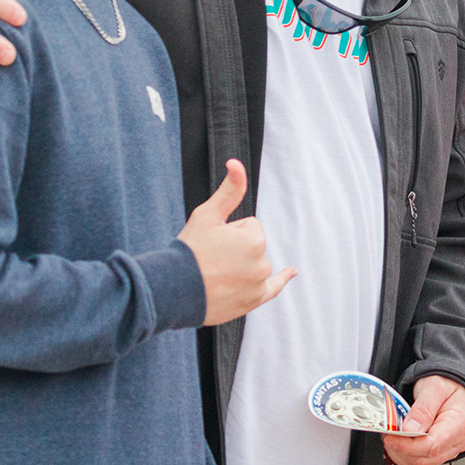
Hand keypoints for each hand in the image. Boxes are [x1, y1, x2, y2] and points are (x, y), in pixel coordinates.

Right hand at [177, 160, 294, 325]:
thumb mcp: (208, 214)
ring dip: (239, 266)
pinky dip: (282, 280)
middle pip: (252, 246)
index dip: (228, 232)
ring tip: (214, 276)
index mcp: (255, 239)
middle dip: (233, 250)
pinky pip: (273, 288)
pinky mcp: (253, 301)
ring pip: (253, 265)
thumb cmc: (189, 250)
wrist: (173, 290)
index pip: (248, 227)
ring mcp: (259, 284)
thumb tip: (236, 163)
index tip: (212, 243)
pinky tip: (291, 272)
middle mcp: (262, 263)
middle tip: (210, 260)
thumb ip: (229, 189)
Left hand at [385, 374, 464, 464]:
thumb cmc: (450, 383)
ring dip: (400, 454)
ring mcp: (451, 449)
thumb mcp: (435, 386)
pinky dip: (406, 455)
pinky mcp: (443, 452)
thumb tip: (409, 429)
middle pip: (424, 459)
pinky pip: (422, 462)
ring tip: (392, 436)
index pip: (430, 446)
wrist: (458, 385)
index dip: (406, 446)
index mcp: (459, 424)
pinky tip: (400, 442)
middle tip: (387, 434)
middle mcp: (458, 441)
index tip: (390, 437)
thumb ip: (423, 408)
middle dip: (400, 449)